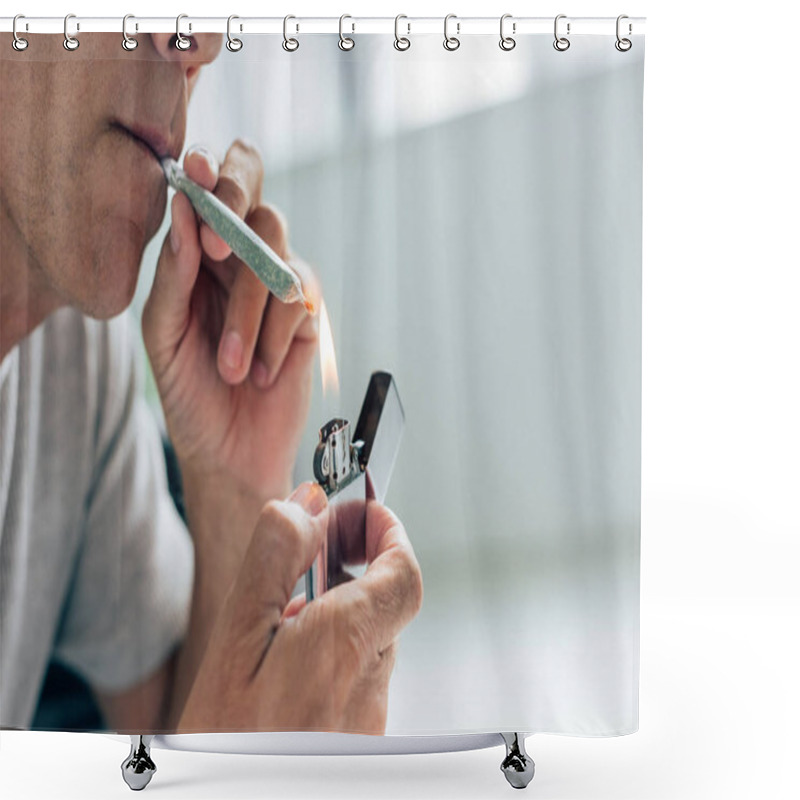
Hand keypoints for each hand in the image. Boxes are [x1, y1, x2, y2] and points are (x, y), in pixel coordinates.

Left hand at [142, 141, 319, 511]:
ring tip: (231, 366)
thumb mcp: (164, 334)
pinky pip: (298, 301)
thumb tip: (182, 209)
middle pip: (257, 200)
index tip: (197, 172)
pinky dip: (274, 339)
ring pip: (275, 256)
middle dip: (238, 212)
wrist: (230, 451)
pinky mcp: (307, 315)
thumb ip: (173, 275)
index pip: (212, 191)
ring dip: (248, 313)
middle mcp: (243, 262)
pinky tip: (260, 372)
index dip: (211, 172)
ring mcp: (278, 286)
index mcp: (200, 257)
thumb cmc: (189, 392)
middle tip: (217, 253)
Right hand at [177, 483, 423, 733]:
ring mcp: (368, 716)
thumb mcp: (235, 637)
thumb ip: (275, 560)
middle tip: (321, 546)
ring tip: (292, 605)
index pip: (404, 571)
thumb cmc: (224, 743)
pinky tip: (289, 659)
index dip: (388, 531)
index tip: (361, 511)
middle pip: (390, 601)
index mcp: (344, 646)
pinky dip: (337, 647)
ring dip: (346, 606)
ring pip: (373, 638)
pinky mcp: (358, 739)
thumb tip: (308, 505)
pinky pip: (359, 675)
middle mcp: (369, 684)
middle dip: (361, 562)